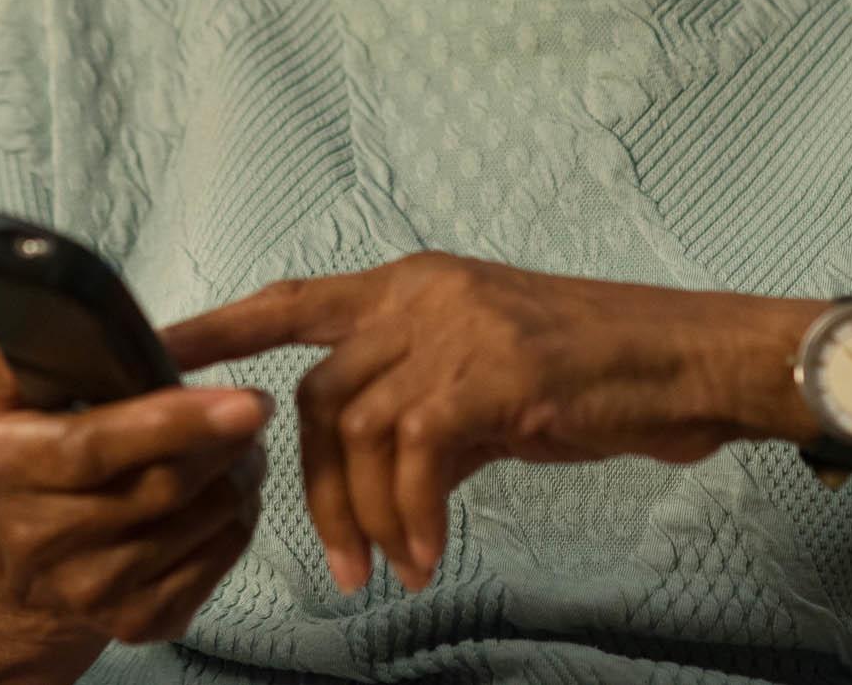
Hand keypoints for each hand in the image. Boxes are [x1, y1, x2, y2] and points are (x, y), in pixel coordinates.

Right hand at [0, 326, 271, 656]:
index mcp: (0, 467)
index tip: (244, 398)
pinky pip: (217, 561)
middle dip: (224, 441)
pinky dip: (238, 518)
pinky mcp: (135, 624)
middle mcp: (37, 542)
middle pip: (162, 488)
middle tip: (255, 405)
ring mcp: (89, 594)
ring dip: (238, 474)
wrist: (11, 568)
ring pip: (202, 522)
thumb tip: (56, 291)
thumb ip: (18, 341)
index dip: (174, 421)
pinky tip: (227, 488)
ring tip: (239, 442)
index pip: (97, 446)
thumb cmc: (13, 453)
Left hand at [160, 251, 794, 593]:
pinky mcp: (490, 373)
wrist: (693, 360)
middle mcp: (423, 292)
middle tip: (336, 559)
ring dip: (361, 515)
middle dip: (307, 486)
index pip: (293, 300)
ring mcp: (455, 327)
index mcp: (415, 283)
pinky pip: (414, 458)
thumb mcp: (494, 375)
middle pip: (316, 393)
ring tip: (387, 569)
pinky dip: (411, 517)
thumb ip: (426, 401)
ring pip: (356, 429)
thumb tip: (381, 467)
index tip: (158, 356)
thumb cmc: (602, 371)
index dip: (220, 329)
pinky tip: (428, 554)